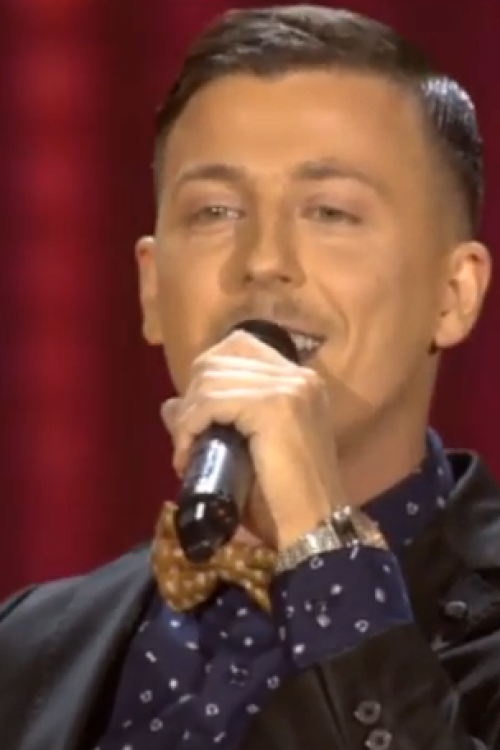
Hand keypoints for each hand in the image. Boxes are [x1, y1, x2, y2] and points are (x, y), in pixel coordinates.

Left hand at [161, 330, 347, 549]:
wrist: (313, 528)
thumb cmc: (282, 499)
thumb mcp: (242, 451)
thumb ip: (211, 421)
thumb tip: (169, 404)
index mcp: (299, 381)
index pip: (239, 346)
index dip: (207, 376)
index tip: (199, 416)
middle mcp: (298, 375)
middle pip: (219, 358)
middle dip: (193, 397)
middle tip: (188, 440)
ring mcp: (289, 388)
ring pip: (210, 379)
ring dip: (188, 417)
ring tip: (187, 452)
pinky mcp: (274, 406)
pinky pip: (211, 402)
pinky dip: (190, 427)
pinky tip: (188, 455)